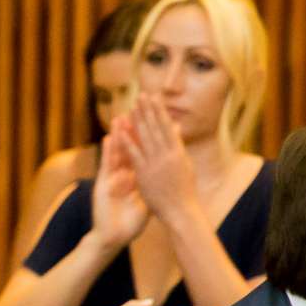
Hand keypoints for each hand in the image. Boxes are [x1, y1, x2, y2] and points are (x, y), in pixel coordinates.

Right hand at [90, 123, 151, 247]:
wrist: (112, 238)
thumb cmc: (129, 224)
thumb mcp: (145, 204)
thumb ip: (153, 191)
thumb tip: (166, 183)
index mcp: (134, 179)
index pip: (144, 156)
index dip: (150, 140)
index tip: (158, 124)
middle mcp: (122, 176)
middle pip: (130, 149)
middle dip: (135, 131)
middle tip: (138, 112)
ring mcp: (111, 179)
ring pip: (116, 154)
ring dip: (118, 136)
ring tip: (121, 118)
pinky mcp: (102, 185)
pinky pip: (106, 166)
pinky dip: (108, 152)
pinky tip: (109, 138)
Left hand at [124, 93, 198, 222]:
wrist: (181, 211)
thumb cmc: (184, 191)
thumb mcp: (184, 166)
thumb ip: (178, 147)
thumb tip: (177, 129)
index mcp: (178, 152)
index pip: (167, 127)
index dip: (160, 111)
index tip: (154, 98)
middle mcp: (168, 154)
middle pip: (156, 128)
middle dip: (149, 110)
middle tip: (142, 95)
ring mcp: (156, 163)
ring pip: (146, 137)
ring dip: (139, 120)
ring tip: (133, 106)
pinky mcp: (145, 174)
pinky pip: (134, 154)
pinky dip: (128, 141)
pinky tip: (121, 131)